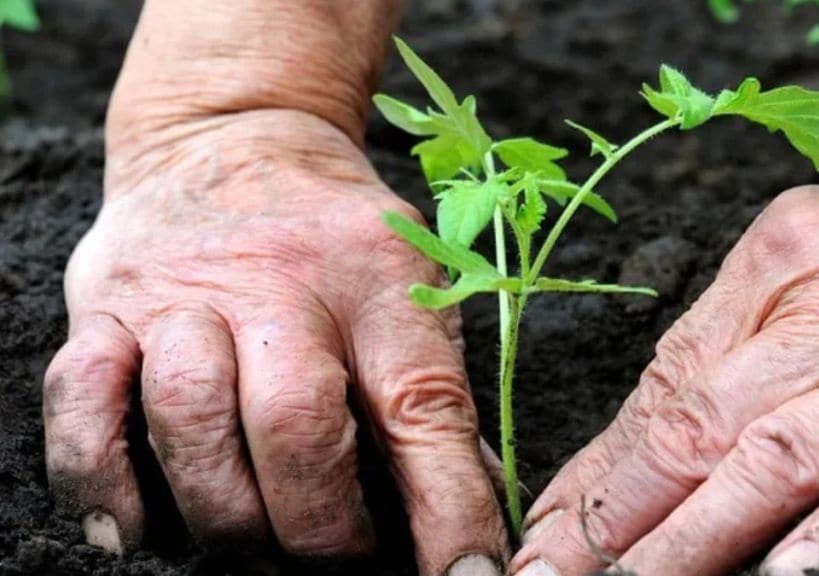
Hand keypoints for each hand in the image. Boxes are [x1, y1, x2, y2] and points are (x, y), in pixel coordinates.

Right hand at [43, 110, 507, 572]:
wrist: (234, 138)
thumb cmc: (337, 237)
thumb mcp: (410, 287)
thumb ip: (433, 396)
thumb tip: (470, 513)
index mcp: (379, 282)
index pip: (424, 407)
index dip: (448, 508)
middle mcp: (280, 283)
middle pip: (296, 423)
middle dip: (319, 524)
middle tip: (337, 559)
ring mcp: (182, 294)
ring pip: (190, 418)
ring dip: (226, 513)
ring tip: (255, 549)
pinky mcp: (106, 307)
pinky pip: (82, 400)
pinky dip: (100, 479)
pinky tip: (132, 532)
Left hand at [511, 131, 818, 575]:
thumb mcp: (788, 271)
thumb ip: (706, 356)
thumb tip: (607, 464)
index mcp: (767, 272)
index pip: (664, 390)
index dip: (599, 473)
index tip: (547, 533)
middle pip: (703, 427)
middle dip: (623, 516)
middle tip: (558, 574)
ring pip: (779, 458)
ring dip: (699, 536)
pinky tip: (791, 575)